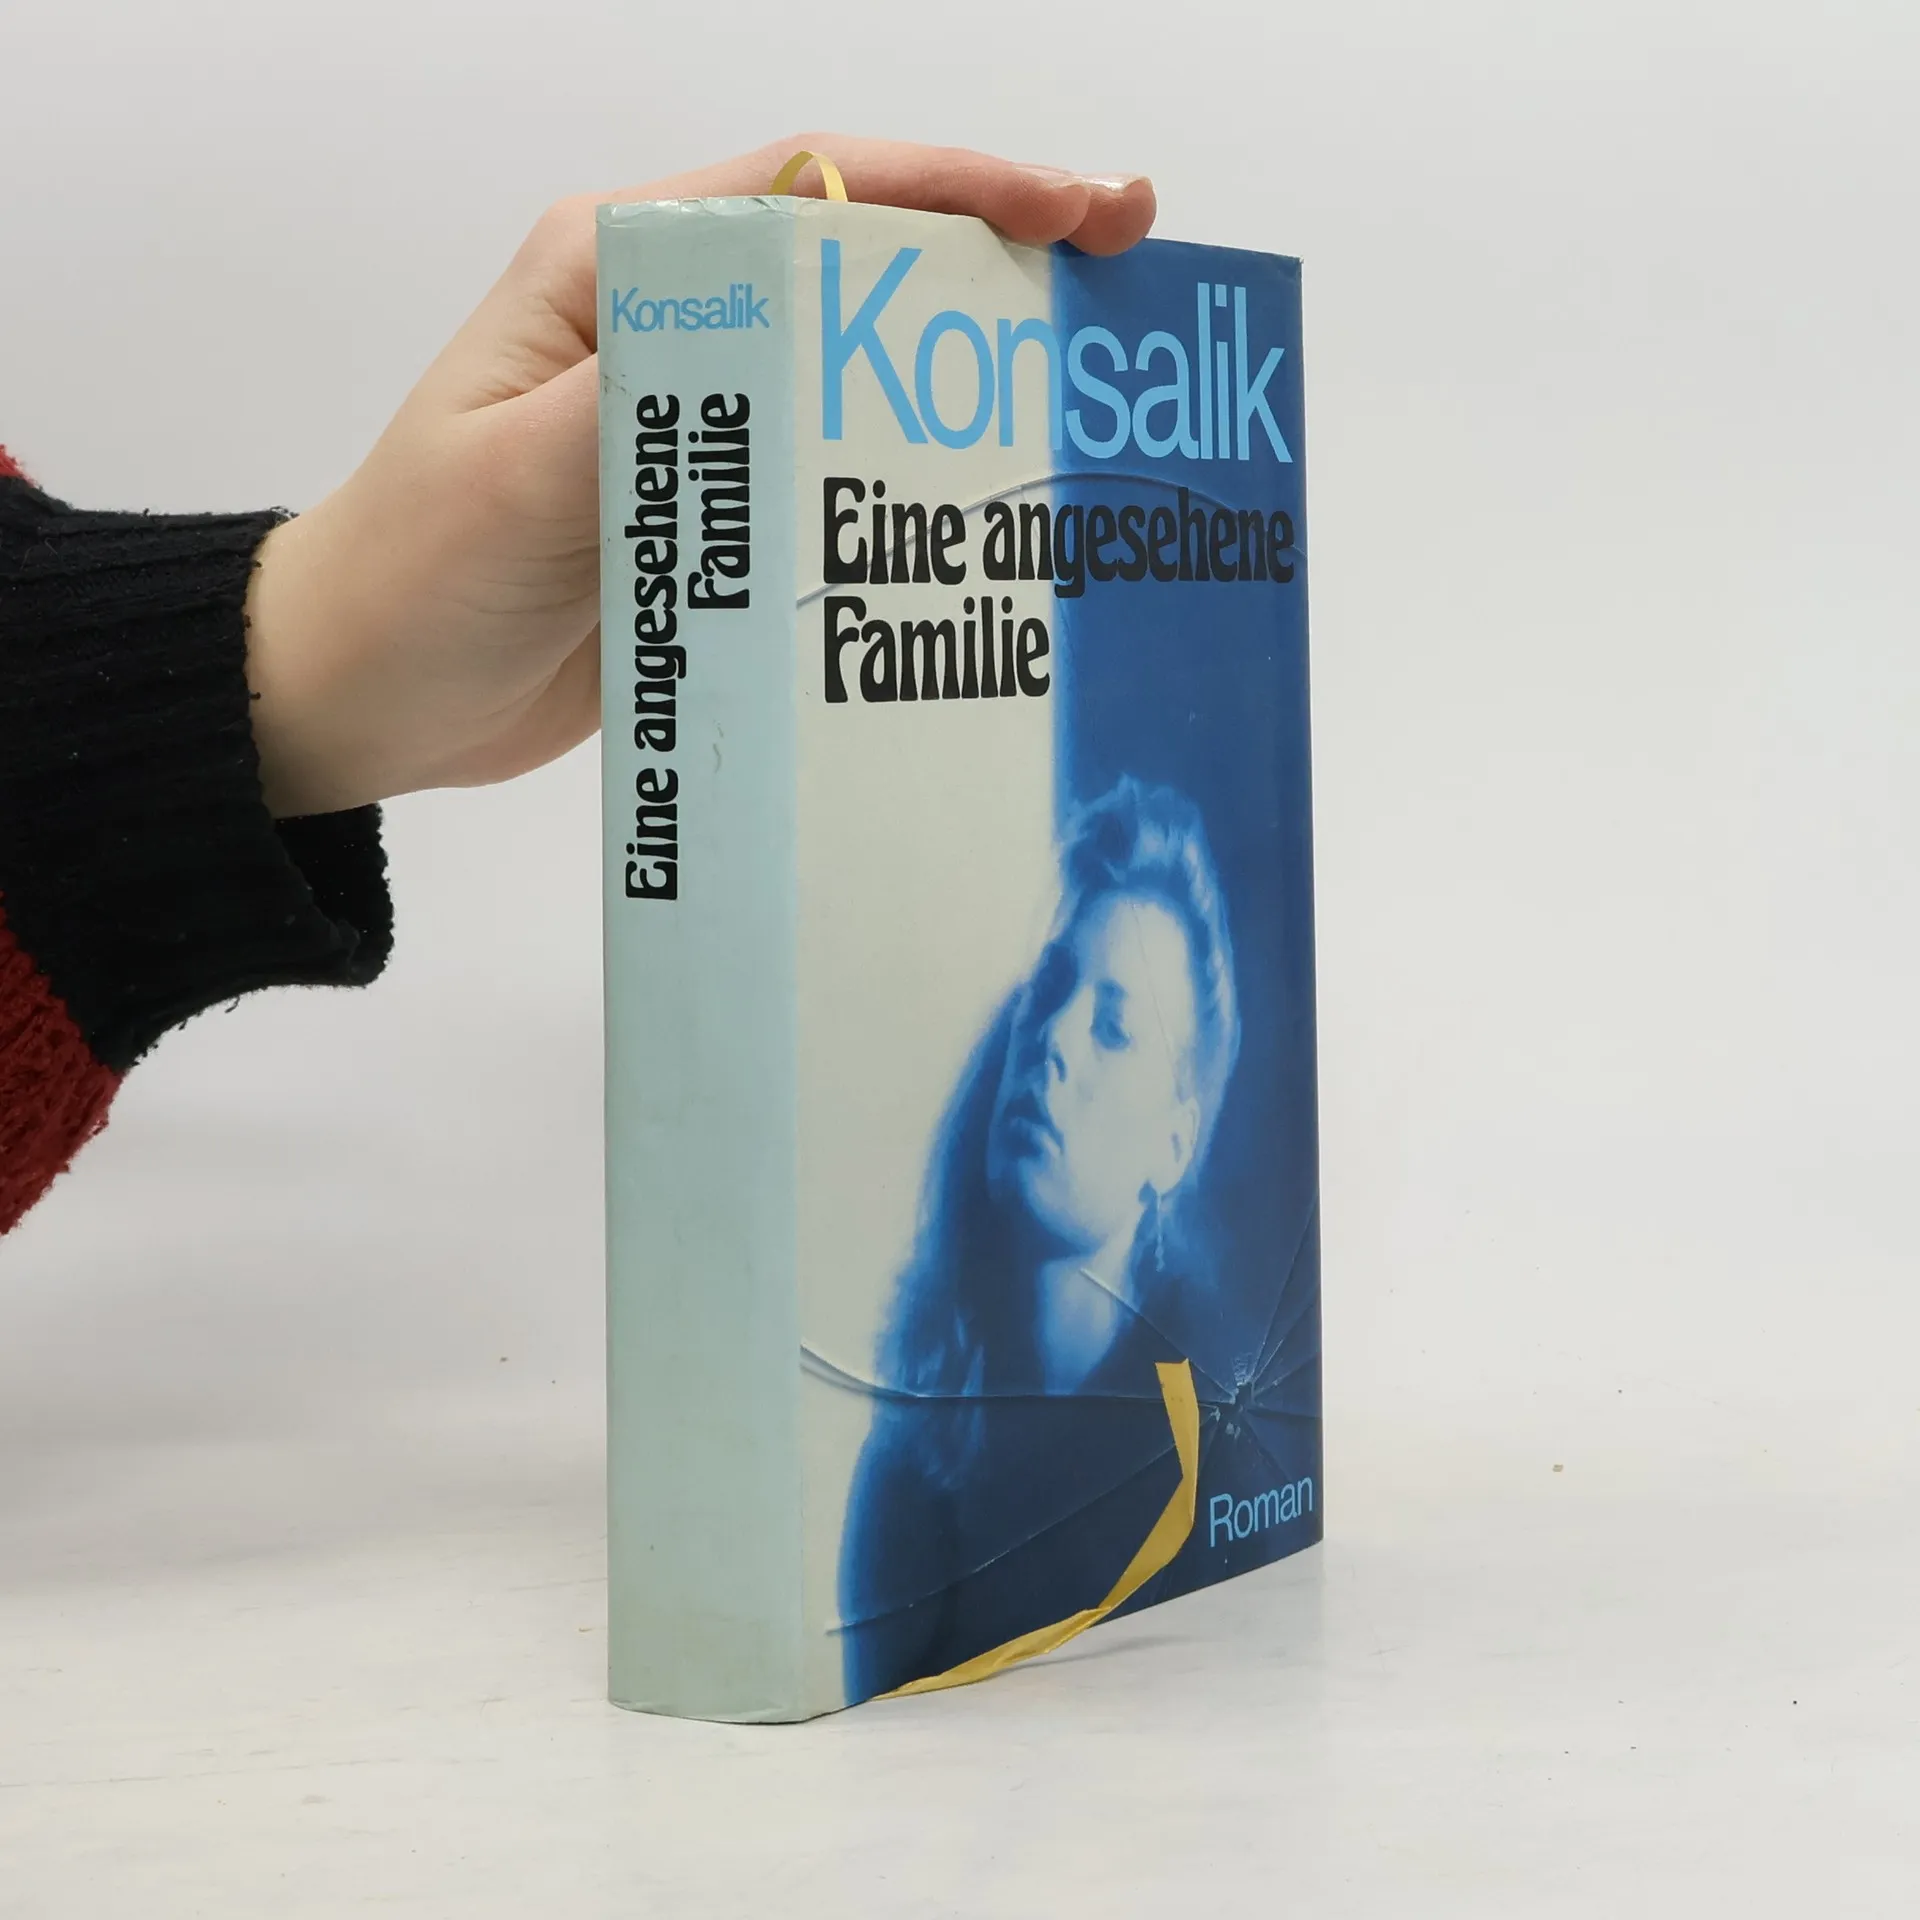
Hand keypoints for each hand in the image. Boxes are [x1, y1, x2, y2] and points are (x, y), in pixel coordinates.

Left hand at [243, 136, 1156, 817]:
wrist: (362, 697)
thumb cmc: (413, 573)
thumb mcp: (515, 478)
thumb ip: (641, 403)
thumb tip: (781, 345)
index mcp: (621, 272)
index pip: (815, 187)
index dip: (960, 185)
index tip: (1079, 209)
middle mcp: (677, 334)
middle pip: (865, 274)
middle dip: (1000, 271)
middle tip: (1129, 293)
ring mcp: (706, 432)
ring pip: (864, 385)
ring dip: (973, 390)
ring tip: (1092, 404)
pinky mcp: (718, 523)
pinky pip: (836, 491)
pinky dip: (915, 497)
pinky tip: (992, 518)